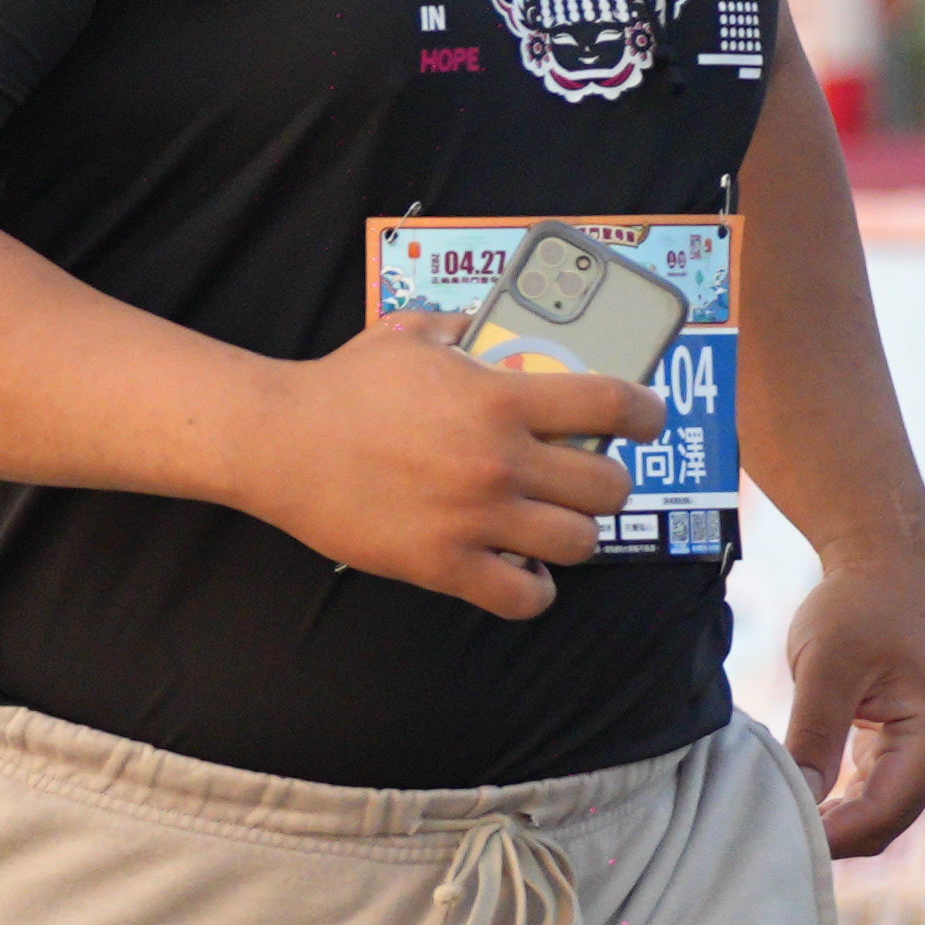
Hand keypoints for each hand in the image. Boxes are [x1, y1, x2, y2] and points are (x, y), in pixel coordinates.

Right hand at [248, 316, 649, 616]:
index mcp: (501, 399)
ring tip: (555, 527)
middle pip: (609, 487)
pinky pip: (522, 596)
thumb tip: (491, 328)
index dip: (648, 414)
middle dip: (608, 484)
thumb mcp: (409, 336)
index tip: (647, 420)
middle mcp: (500, 461)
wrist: (276, 442)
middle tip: (587, 481)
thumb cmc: (340, 386)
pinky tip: (523, 572)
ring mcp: (475, 518)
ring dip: (575, 536)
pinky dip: (534, 589)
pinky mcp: (442, 564)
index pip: (615, 406)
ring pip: (578, 544)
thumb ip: (463, 330)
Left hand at [782, 542, 924, 857]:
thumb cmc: (859, 607)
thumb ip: (813, 735)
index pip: (880, 816)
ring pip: (870, 817)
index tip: (766, 841)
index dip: (826, 837)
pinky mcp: (896, 749)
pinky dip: (828, 805)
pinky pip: (864, 795)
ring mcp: (920, 756)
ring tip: (762, 828)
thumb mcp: (826, 667)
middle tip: (753, 843)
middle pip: (878, 827)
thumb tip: (795, 799)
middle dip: (823, 839)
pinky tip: (784, 804)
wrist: (885, 568)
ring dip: (824, 826)